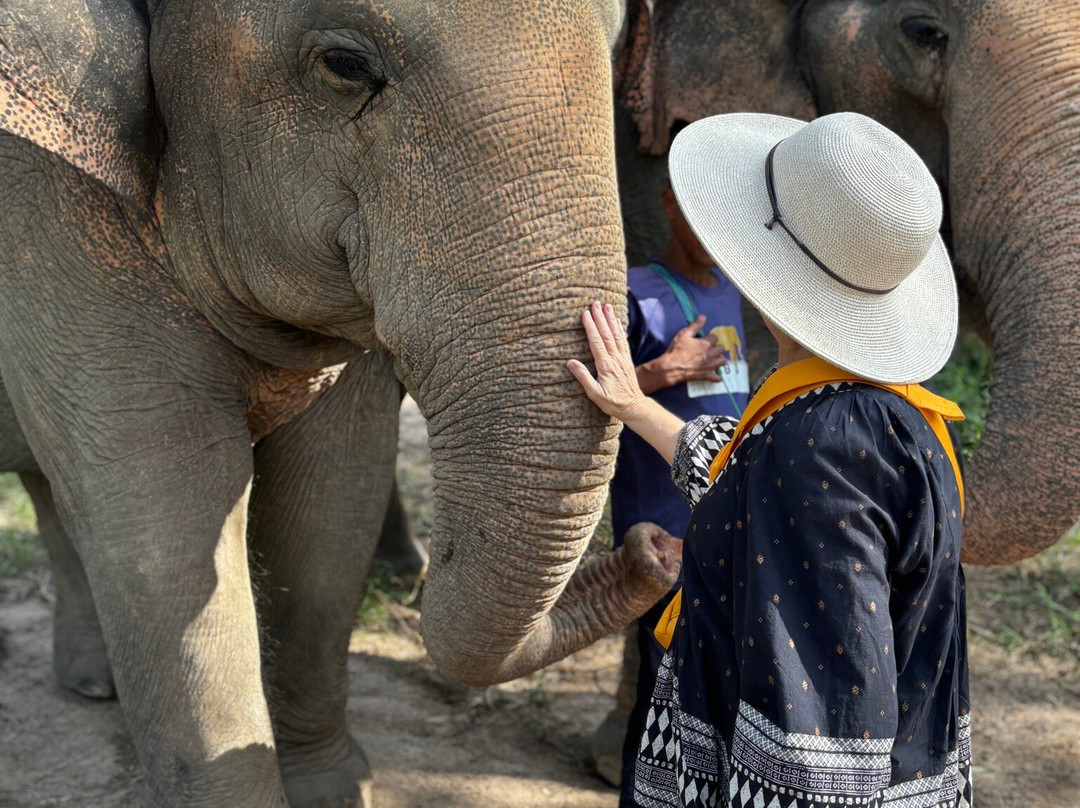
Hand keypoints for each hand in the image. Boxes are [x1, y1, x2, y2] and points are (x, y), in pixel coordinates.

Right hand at [567, 301, 645, 421]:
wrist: (634, 406)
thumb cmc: (612, 402)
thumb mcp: (594, 394)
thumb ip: (583, 377)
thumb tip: (570, 362)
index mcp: (605, 366)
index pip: (596, 342)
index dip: (590, 327)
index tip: (585, 314)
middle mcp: (615, 359)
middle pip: (606, 334)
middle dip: (600, 317)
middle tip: (594, 303)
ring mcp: (622, 358)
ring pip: (616, 334)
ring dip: (610, 319)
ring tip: (606, 305)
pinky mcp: (627, 359)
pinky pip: (623, 340)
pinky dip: (619, 328)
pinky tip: (617, 320)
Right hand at [638, 316, 728, 393]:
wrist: (670, 367)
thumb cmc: (676, 350)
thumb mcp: (684, 334)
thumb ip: (695, 325)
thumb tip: (704, 317)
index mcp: (706, 344)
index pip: (715, 337)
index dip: (710, 337)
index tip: (704, 338)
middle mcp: (710, 355)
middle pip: (721, 348)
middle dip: (716, 347)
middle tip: (709, 348)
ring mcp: (709, 366)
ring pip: (722, 361)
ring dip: (719, 359)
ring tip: (713, 358)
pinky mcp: (705, 375)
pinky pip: (716, 378)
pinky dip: (716, 377)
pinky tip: (714, 374)